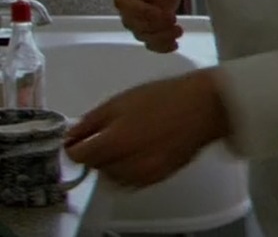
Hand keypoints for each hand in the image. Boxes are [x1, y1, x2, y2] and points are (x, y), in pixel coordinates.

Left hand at [64, 70, 232, 188]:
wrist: (207, 106)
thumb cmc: (166, 96)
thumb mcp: (122, 100)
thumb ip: (91, 120)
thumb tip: (70, 136)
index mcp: (115, 141)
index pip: (77, 155)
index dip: (76, 144)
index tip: (83, 136)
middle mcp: (127, 164)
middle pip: (94, 166)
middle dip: (97, 152)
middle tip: (111, 133)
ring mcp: (144, 174)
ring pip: (112, 176)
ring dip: (112, 162)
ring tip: (128, 142)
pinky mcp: (158, 178)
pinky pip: (131, 180)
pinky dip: (128, 169)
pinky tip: (140, 151)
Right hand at [111, 0, 187, 52]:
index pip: (123, 2)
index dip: (141, 12)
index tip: (163, 14)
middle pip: (130, 21)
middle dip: (153, 27)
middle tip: (175, 25)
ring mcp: (136, 10)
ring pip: (139, 32)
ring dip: (158, 37)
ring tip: (178, 33)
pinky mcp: (148, 18)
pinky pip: (148, 36)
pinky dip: (159, 44)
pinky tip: (172, 45)